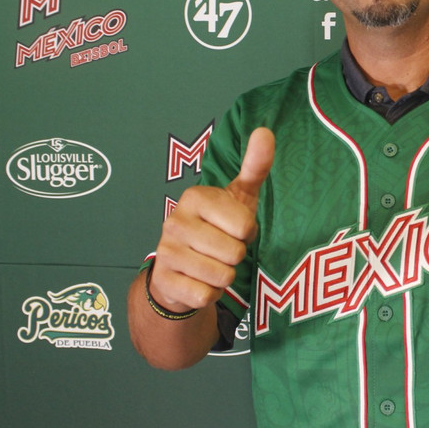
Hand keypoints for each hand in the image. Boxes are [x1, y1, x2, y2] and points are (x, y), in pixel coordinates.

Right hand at [148, 127, 274, 312]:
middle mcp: (174, 221)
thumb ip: (254, 166)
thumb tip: (265, 131)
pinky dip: (210, 295)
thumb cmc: (217, 227)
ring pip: (222, 276)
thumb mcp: (239, 197)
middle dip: (236, 257)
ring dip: (224, 277)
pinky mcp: (163, 282)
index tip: (233, 228)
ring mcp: (165, 252)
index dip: (247, 232)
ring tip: (211, 264)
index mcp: (195, 197)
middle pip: (235, 253)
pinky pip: (206, 296)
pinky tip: (198, 282)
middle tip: (221, 249)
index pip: (245, 225)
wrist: (181, 268)